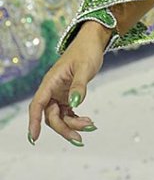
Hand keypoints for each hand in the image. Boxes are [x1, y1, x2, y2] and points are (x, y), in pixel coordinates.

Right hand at [27, 20, 108, 146]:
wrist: (92, 42)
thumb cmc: (86, 51)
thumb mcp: (84, 68)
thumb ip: (79, 86)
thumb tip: (74, 104)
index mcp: (50, 82)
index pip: (37, 105)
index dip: (34, 121)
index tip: (34, 137)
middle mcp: (51, 90)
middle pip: (50, 115)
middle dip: (63, 127)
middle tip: (80, 137)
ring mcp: (59, 94)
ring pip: (59, 117)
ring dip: (71, 125)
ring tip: (90, 125)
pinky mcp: (67, 95)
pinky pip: (67, 113)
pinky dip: (75, 119)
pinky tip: (87, 122)